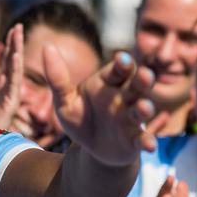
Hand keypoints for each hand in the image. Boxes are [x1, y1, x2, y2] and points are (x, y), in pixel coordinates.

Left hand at [0, 24, 24, 134]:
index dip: (9, 46)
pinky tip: (16, 56)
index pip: (7, 61)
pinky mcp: (12, 101)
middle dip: (15, 44)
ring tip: (18, 35)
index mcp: (3, 84)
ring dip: (17, 51)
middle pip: (13, 61)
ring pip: (15, 68)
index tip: (11, 30)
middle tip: (18, 26)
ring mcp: (12, 93)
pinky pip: (14, 82)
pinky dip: (16, 69)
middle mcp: (10, 87)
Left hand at [49, 47, 156, 164]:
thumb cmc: (80, 118)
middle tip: (145, 75)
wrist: (90, 150)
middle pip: (137, 85)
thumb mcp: (64, 100)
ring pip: (142, 109)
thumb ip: (57, 78)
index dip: (122, 63)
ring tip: (144, 107)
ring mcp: (131, 119)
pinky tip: (149, 145)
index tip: (122, 59)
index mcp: (108, 83)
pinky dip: (148, 141)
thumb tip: (47, 46)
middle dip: (143, 79)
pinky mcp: (135, 140)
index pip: (118, 69)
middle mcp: (124, 97)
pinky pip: (143, 139)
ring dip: (145, 108)